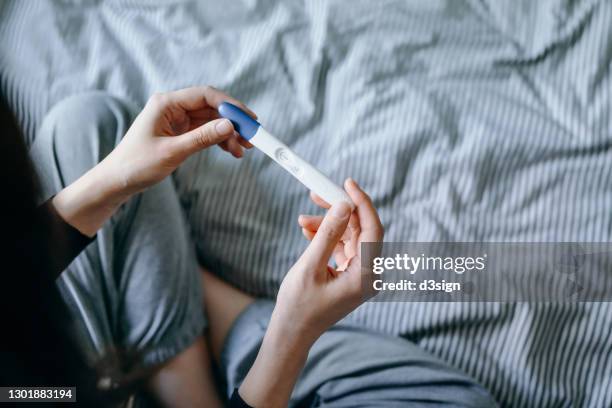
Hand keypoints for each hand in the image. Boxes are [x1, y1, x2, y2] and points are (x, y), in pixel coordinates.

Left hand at [100, 86, 255, 196]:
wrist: (118, 181)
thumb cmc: (137, 164)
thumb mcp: (172, 152)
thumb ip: (202, 138)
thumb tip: (230, 126)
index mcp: (166, 103)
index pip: (205, 95)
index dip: (230, 105)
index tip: (248, 118)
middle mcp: (173, 107)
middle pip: (212, 107)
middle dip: (234, 121)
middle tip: (252, 136)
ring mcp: (178, 119)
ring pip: (212, 121)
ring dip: (229, 133)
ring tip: (244, 149)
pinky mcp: (181, 132)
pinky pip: (207, 132)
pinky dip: (220, 140)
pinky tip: (232, 151)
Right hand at [237, 179, 382, 407]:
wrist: (291, 334)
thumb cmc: (299, 307)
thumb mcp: (310, 266)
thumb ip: (328, 234)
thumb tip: (343, 206)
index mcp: (366, 275)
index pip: (373, 229)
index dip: (362, 203)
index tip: (347, 184)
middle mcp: (367, 273)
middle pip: (360, 230)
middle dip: (339, 211)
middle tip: (318, 194)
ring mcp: (357, 274)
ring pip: (348, 237)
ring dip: (327, 224)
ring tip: (302, 220)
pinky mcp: (346, 275)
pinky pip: (340, 247)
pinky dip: (325, 237)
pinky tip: (308, 231)